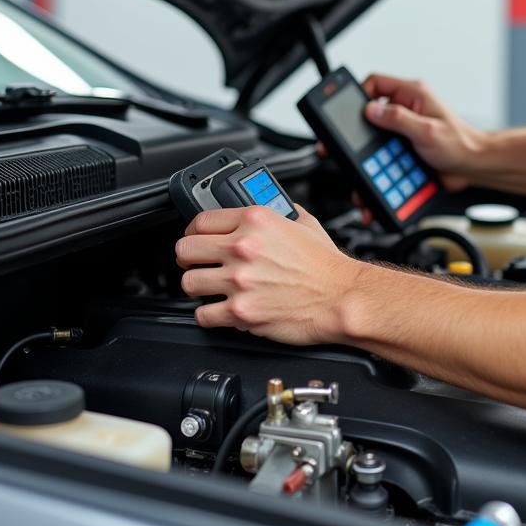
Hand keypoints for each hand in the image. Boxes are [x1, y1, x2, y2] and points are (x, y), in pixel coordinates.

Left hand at [175, 205, 361, 343]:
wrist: (341, 297)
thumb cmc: (326, 265)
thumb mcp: (304, 223)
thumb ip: (280, 213)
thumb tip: (271, 209)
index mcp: (255, 220)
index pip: (201, 220)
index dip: (194, 230)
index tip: (196, 238)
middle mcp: (243, 247)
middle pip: (185, 249)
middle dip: (188, 258)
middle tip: (197, 263)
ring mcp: (239, 280)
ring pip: (188, 283)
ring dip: (197, 287)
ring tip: (209, 289)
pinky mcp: (240, 312)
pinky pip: (203, 315)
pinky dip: (208, 315)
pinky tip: (219, 311)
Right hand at [361, 74, 485, 191]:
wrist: (473, 167)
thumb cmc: (460, 144)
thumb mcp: (427, 131)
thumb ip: (398, 119)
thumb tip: (370, 110)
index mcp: (413, 94)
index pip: (376, 83)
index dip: (359, 94)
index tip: (350, 113)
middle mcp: (407, 107)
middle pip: (371, 112)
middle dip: (361, 132)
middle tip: (349, 146)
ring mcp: (405, 127)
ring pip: (375, 136)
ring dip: (371, 154)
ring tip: (371, 169)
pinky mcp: (404, 144)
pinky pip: (383, 152)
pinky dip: (380, 166)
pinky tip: (382, 178)